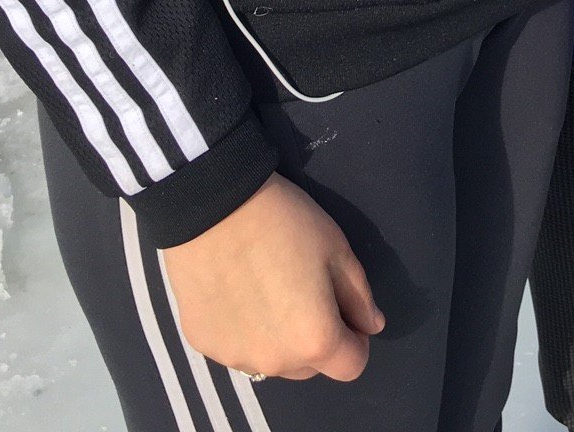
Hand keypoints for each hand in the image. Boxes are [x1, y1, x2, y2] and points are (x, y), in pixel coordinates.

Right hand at [162, 173, 384, 381]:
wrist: (212, 205)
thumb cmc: (284, 224)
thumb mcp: (337, 250)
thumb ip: (359, 297)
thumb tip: (371, 326)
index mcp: (315, 340)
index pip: (352, 365)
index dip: (356, 338)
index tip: (345, 310)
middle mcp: (275, 362)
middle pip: (309, 367)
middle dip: (315, 339)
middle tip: (303, 292)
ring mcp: (235, 358)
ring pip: (271, 360)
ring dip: (278, 339)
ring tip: (266, 288)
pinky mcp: (203, 344)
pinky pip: (236, 347)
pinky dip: (243, 330)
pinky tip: (235, 290)